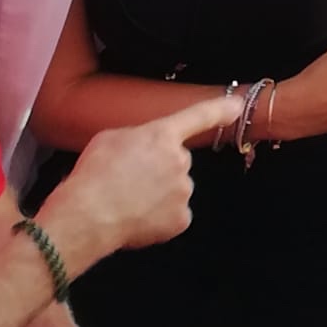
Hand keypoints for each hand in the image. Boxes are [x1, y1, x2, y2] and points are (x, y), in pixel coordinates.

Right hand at [47, 93, 240, 260]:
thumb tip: (142, 148)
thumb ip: (137, 137)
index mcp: (162, 135)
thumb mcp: (110, 138)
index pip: (197, 116)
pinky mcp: (181, 219)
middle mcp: (179, 160)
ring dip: (158, 194)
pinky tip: (138, 218)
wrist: (88, 215)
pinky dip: (159, 218)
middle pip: (176, 162)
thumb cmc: (93, 174)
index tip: (239, 106)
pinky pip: (174, 215)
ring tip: (128, 201)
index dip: (220, 109)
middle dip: (159, 169)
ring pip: (175, 190)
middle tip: (130, 180)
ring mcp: (183, 191)